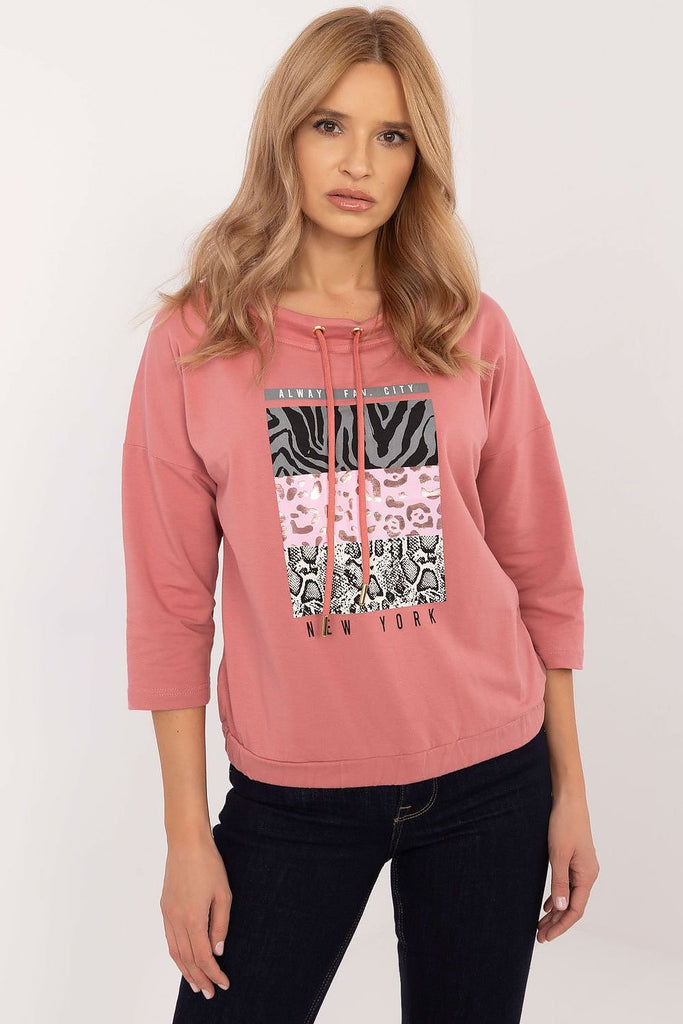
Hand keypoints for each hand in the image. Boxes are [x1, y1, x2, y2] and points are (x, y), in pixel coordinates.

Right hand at [160, 833, 231, 997]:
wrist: (186, 842)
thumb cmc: (209, 864)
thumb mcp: (224, 893)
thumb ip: (221, 924)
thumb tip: (218, 951)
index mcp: (193, 918)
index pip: (203, 956)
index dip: (214, 973)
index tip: (224, 984)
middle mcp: (177, 920)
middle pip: (188, 959)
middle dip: (199, 978)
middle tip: (210, 993)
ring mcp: (168, 914)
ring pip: (175, 952)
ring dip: (185, 971)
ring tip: (196, 984)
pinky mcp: (164, 907)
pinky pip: (169, 938)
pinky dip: (176, 954)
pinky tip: (183, 960)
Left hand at [537, 790, 599, 942]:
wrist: (568, 799)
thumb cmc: (564, 824)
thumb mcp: (558, 854)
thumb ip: (559, 882)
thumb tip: (559, 908)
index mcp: (587, 875)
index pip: (575, 910)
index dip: (561, 926)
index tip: (546, 937)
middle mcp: (588, 874)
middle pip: (572, 906)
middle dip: (556, 923)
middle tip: (539, 936)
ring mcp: (582, 866)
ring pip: (569, 896)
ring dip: (556, 911)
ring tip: (541, 924)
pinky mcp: (575, 859)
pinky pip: (567, 884)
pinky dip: (557, 896)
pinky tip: (547, 904)